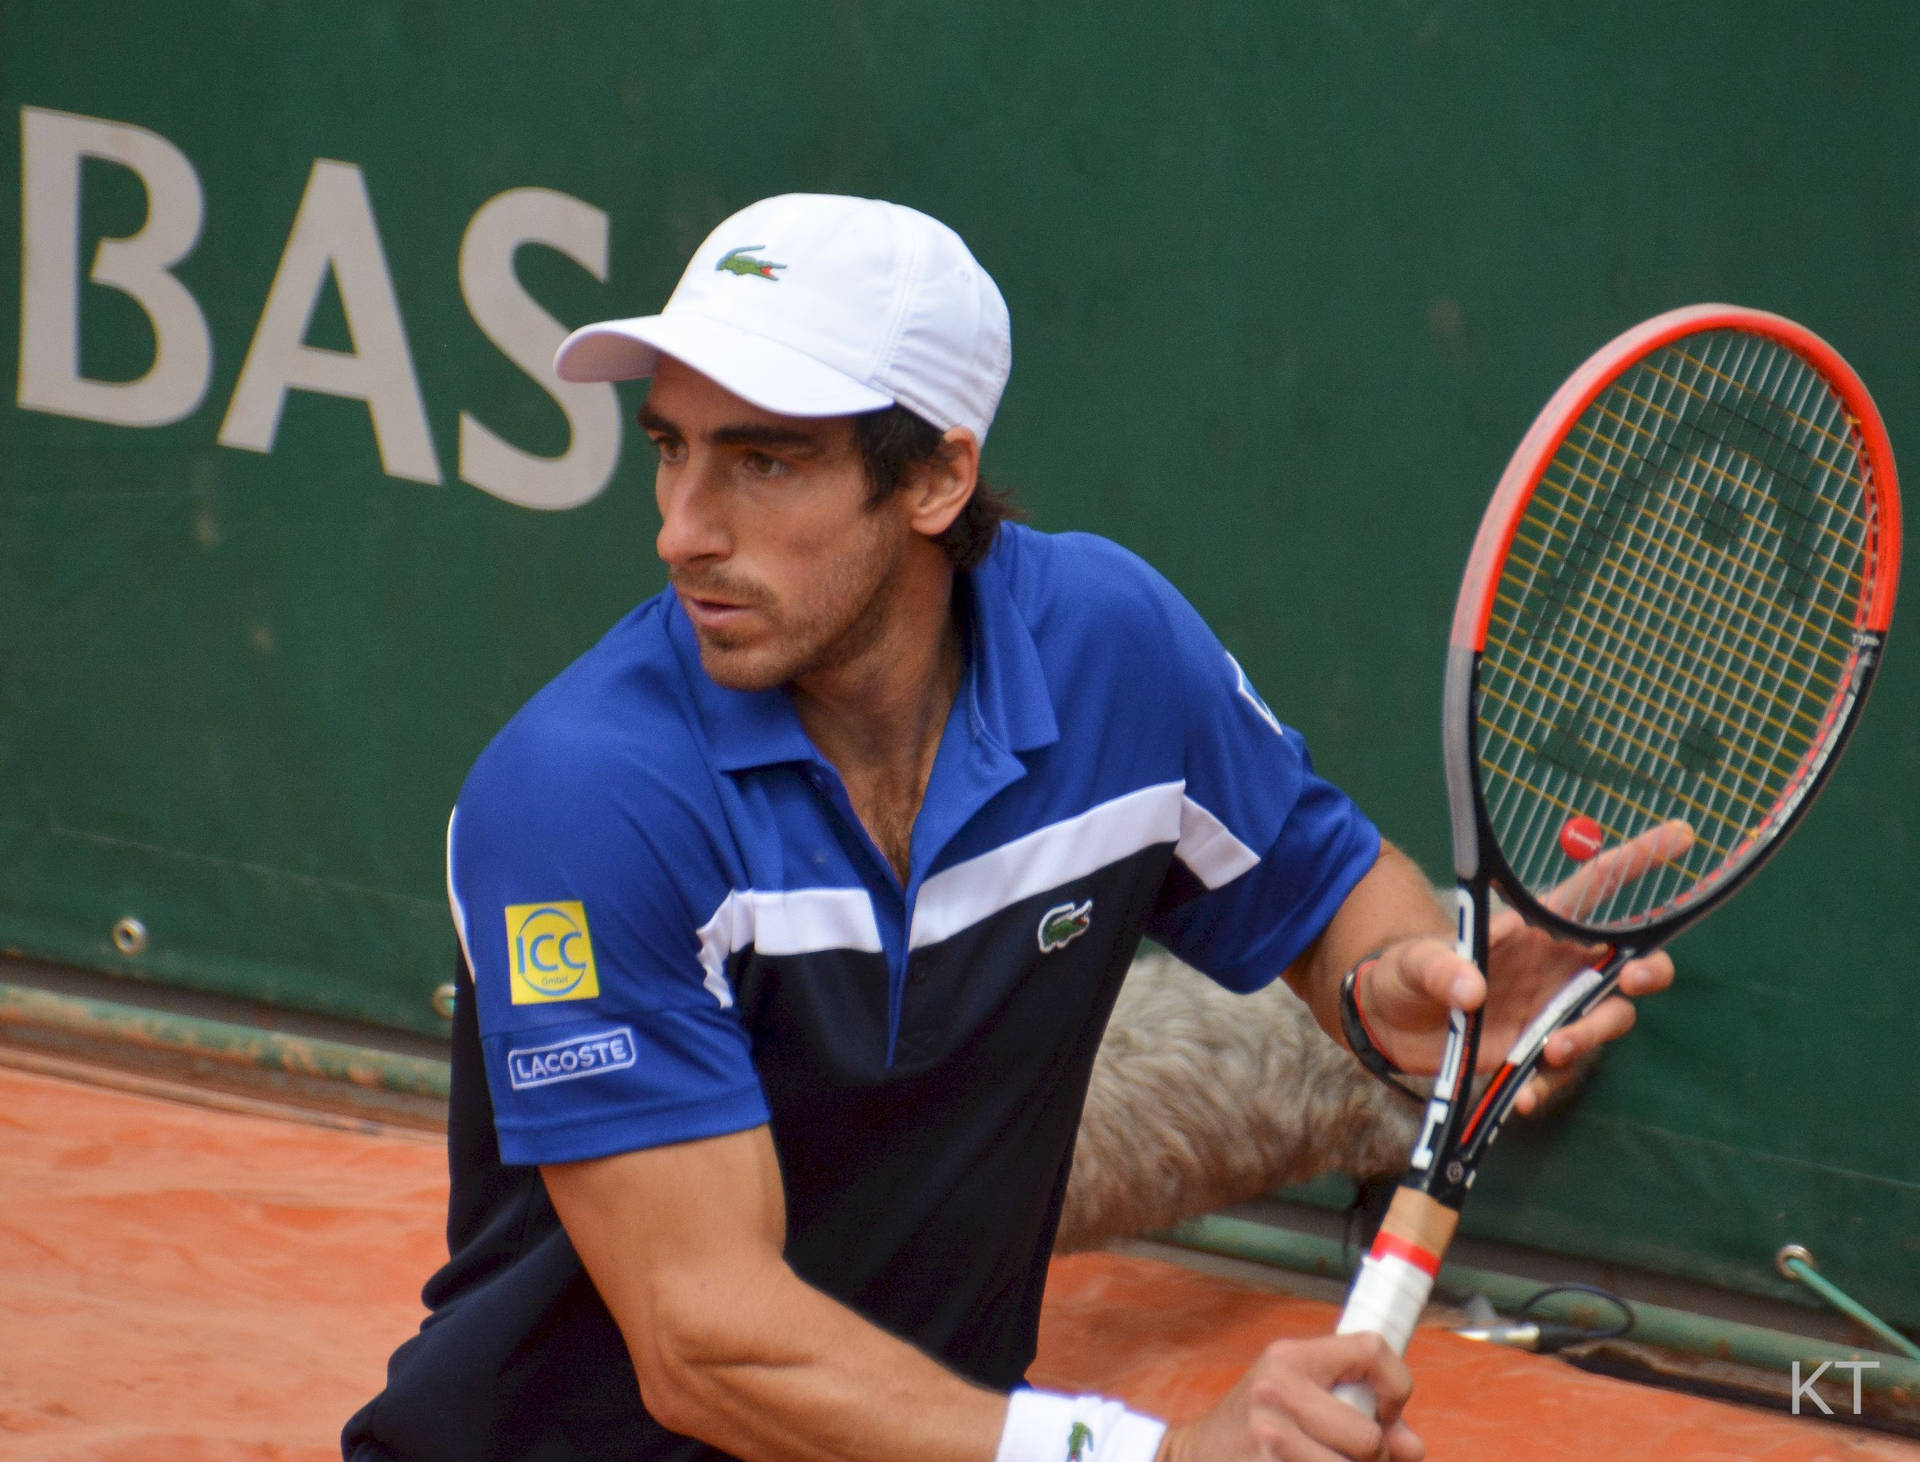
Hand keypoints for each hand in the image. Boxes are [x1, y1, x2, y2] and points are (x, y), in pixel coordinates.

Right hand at [1159, 1333, 1422, 1461]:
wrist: (1195, 1455)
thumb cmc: (1257, 1426)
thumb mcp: (1299, 1397)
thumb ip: (1360, 1411)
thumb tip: (1412, 1448)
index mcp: (1291, 1357)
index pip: (1372, 1349)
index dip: (1397, 1384)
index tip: (1388, 1411)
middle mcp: (1277, 1390)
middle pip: (1370, 1437)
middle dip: (1372, 1456)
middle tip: (1347, 1453)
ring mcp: (1269, 1437)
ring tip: (1324, 1461)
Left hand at [1354, 821, 1691, 1112]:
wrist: (1386, 1024)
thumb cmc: (1404, 973)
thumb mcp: (1410, 963)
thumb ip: (1438, 967)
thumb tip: (1470, 987)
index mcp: (1533, 929)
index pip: (1593, 888)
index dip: (1638, 859)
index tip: (1682, 833)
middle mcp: (1554, 967)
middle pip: (1627, 963)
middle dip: (1646, 970)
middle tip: (1629, 979)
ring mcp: (1550, 1011)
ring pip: (1606, 1019)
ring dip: (1591, 1034)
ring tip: (1550, 1049)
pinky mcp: (1534, 1052)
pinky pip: (1562, 1071)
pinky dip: (1549, 1085)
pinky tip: (1524, 1097)